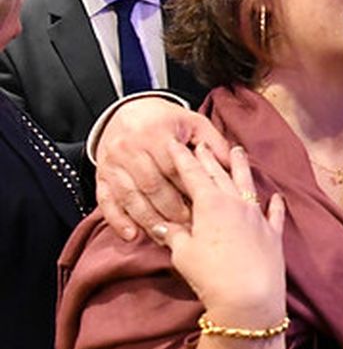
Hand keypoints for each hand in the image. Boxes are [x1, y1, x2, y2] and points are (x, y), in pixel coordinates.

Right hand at [97, 97, 230, 242]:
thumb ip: (214, 143)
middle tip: (190, 228)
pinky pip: (106, 201)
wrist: (128, 112)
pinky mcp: (101, 175)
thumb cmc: (167, 121)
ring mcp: (112, 162)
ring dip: (149, 220)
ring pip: (131, 197)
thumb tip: (236, 162)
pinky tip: (132, 235)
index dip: (191, 191)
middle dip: (172, 210)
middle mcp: (131, 147)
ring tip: (167, 237)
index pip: (176, 169)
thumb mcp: (193, 123)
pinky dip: (118, 221)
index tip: (207, 211)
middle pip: (153, 186)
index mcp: (156, 133)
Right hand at [160, 143, 285, 323]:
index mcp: (211, 203)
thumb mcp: (183, 254)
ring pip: (248, 185)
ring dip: (242, 168)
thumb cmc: (210, 275)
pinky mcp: (273, 234)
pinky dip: (275, 205)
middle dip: (210, 158)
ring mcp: (257, 217)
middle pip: (220, 175)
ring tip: (238, 151)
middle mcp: (236, 203)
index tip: (174, 143)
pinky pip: (274, 214)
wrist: (249, 297)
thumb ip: (174, 235)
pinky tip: (277, 196)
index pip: (193, 174)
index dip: (183, 158)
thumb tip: (163, 225)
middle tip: (202, 142)